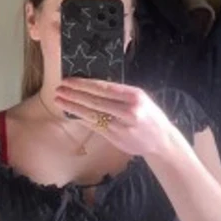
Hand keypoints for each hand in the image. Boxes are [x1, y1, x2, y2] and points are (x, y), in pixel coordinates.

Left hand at [53, 79, 174, 157]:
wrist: (161, 140)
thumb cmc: (149, 115)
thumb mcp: (140, 97)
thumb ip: (120, 92)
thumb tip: (92, 85)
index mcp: (135, 95)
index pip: (104, 88)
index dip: (84, 84)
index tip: (69, 80)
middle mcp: (129, 110)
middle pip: (96, 101)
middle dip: (75, 94)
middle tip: (59, 88)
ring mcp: (121, 126)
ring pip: (92, 114)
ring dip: (73, 107)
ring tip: (60, 100)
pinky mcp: (116, 138)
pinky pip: (94, 126)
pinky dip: (81, 119)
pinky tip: (71, 113)